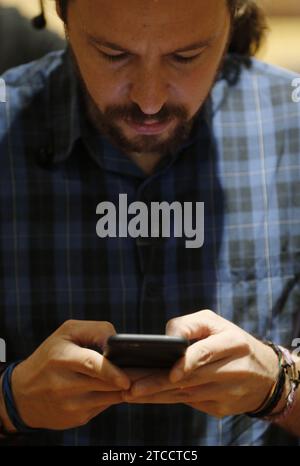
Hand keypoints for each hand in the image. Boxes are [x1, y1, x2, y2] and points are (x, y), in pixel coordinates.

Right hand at [4, 320, 132, 430]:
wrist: (23, 394)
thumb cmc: (50, 356)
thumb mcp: (66, 333)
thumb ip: (95, 330)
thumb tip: (118, 342)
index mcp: (61, 358)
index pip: (91, 365)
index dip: (111, 371)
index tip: (126, 377)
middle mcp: (64, 384)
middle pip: (106, 383)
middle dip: (126, 377)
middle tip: (141, 371)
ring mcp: (71, 405)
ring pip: (110, 396)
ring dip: (122, 387)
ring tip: (128, 376)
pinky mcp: (77, 419)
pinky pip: (105, 406)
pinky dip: (112, 396)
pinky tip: (111, 387)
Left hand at [123, 310, 278, 417]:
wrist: (265, 375)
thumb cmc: (232, 341)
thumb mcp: (216, 323)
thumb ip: (190, 324)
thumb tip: (166, 338)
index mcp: (233, 343)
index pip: (207, 353)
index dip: (188, 363)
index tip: (171, 373)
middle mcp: (233, 370)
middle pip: (191, 378)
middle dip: (158, 383)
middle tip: (131, 386)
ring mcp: (227, 393)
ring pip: (186, 395)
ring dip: (156, 395)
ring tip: (129, 394)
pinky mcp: (221, 409)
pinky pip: (189, 403)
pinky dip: (167, 400)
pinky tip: (147, 398)